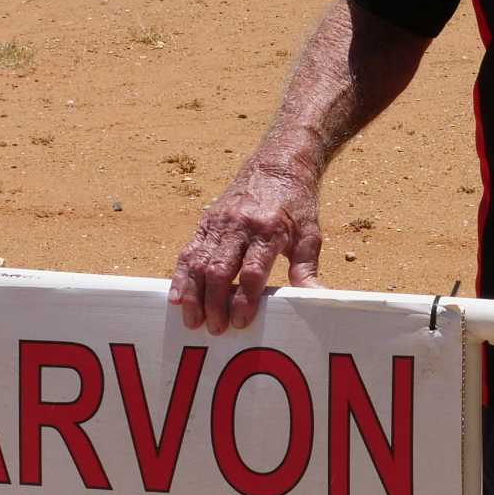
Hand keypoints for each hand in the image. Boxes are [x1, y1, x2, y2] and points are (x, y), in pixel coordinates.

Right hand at [169, 162, 322, 331]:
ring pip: (198, 262)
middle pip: (220, 270)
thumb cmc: (297, 204)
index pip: (253, 270)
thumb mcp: (310, 233)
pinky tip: (176, 297)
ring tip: (193, 320)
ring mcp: (220, 223)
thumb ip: (307, 268)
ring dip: (193, 294)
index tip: (240, 322)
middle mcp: (240, 226)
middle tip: (215, 329)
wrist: (277, 165)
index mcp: (269, 230)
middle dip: (215, 303)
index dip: (245, 298)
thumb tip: (317, 298)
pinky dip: (180, 276)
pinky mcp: (206, 222)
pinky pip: (188, 251)